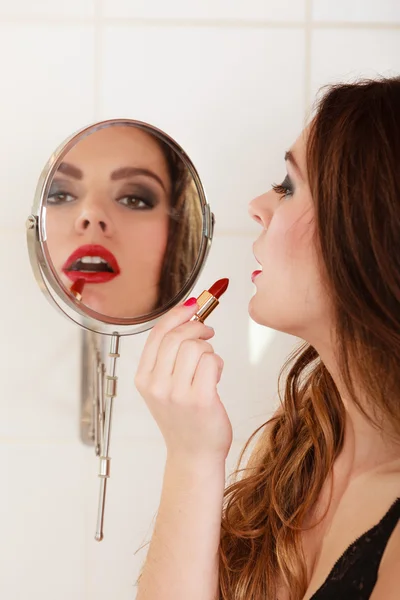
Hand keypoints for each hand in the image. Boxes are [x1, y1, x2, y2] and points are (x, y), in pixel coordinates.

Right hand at [134, 299, 232, 462]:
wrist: (193, 455)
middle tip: (208, 333)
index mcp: (143, 378)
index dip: (177, 314)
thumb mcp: (164, 387)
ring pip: (195, 347)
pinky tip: (215, 375)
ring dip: (208, 349)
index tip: (192, 306)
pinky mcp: (199, 399)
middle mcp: (156, 385)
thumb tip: (188, 314)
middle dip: (197, 328)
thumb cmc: (184, 418)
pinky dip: (217, 362)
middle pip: (178, 336)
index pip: (158, 334)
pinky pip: (211, 361)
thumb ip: (169, 356)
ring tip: (210, 364)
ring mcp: (177, 393)